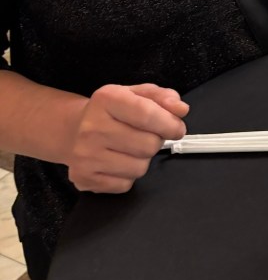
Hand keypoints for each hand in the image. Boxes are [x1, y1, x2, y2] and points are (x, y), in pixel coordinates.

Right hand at [66, 84, 188, 193]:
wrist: (73, 130)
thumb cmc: (113, 111)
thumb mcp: (136, 94)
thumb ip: (162, 97)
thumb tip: (181, 109)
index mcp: (107, 99)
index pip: (147, 114)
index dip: (170, 124)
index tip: (177, 129)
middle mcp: (92, 127)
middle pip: (148, 145)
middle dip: (156, 142)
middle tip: (147, 136)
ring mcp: (85, 155)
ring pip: (139, 168)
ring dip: (143, 160)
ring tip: (131, 148)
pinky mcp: (83, 178)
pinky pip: (125, 185)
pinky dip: (128, 176)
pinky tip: (118, 161)